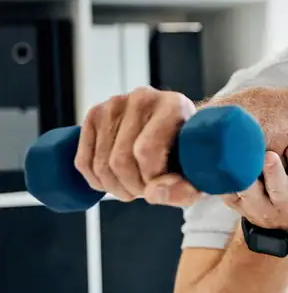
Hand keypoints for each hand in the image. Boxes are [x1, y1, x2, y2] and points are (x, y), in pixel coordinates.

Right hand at [73, 86, 201, 205]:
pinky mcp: (94, 115)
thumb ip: (185, 189)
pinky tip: (114, 182)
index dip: (149, 180)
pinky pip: (84, 162)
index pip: (146, 151)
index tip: (160, 187)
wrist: (179, 129)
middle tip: (146, 190)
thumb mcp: (199, 173)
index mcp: (173, 105)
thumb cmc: (189, 151)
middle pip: (120, 161)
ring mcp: (114, 105)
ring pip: (101, 165)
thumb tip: (154, 194)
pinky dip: (97, 181)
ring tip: (134, 186)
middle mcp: (142, 98)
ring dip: (116, 188)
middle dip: (132, 187)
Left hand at [222, 146, 287, 232]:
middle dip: (273, 171)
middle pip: (277, 189)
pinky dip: (226, 180)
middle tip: (269, 155)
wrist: (283, 223)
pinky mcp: (238, 207)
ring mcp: (258, 209)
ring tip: (242, 158)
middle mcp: (282, 206)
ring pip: (249, 193)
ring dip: (246, 176)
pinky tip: (224, 165)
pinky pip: (229, 194)